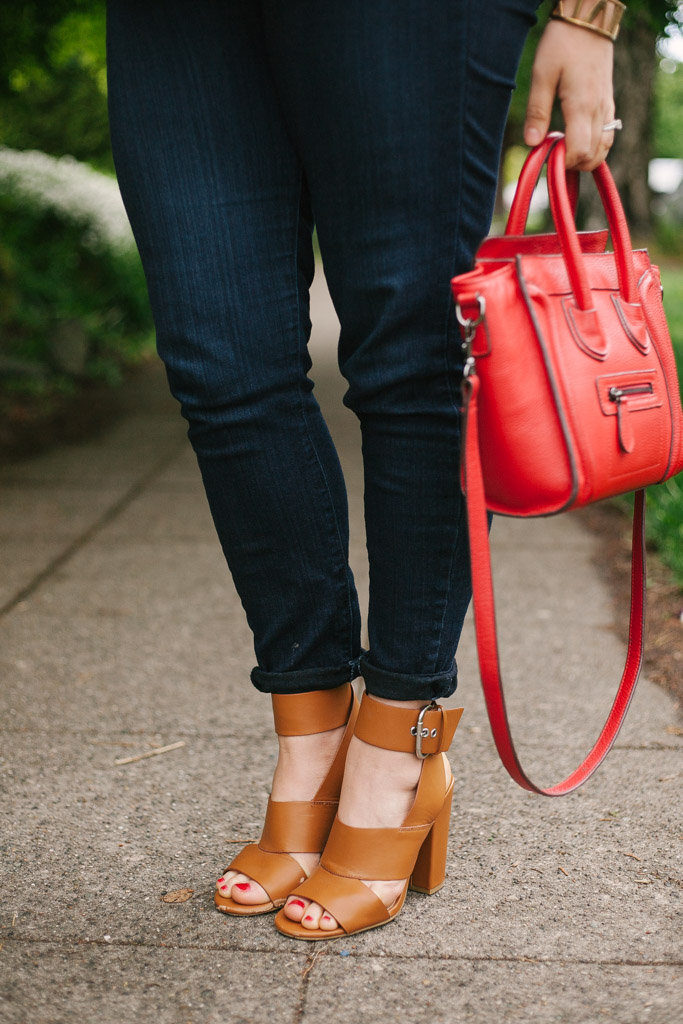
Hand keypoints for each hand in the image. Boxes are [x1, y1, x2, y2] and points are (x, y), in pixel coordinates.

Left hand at [523, 19, 615, 169]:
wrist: (589, 20)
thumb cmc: (562, 44)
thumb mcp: (541, 75)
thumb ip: (537, 112)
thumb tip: (533, 144)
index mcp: (582, 106)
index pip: (579, 151)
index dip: (563, 163)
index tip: (547, 156)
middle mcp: (599, 110)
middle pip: (593, 156)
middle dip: (573, 164)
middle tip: (553, 156)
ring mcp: (607, 107)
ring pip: (604, 148)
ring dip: (586, 158)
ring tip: (564, 152)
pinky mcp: (609, 102)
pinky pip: (608, 134)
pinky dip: (595, 146)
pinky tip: (578, 141)